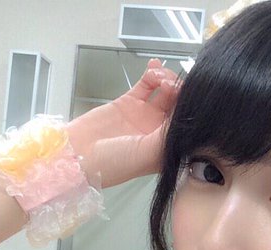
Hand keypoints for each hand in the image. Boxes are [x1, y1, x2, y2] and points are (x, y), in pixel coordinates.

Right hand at [68, 59, 180, 187]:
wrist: (78, 155)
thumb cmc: (115, 163)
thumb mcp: (149, 154)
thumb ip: (169, 135)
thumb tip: (187, 116)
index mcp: (168, 149)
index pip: (187, 124)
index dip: (191, 108)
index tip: (192, 96)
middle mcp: (159, 132)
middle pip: (178, 105)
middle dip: (180, 91)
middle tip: (173, 84)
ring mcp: (145, 117)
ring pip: (164, 92)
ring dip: (166, 80)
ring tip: (159, 77)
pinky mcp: (130, 103)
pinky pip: (146, 85)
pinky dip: (152, 73)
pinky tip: (154, 65)